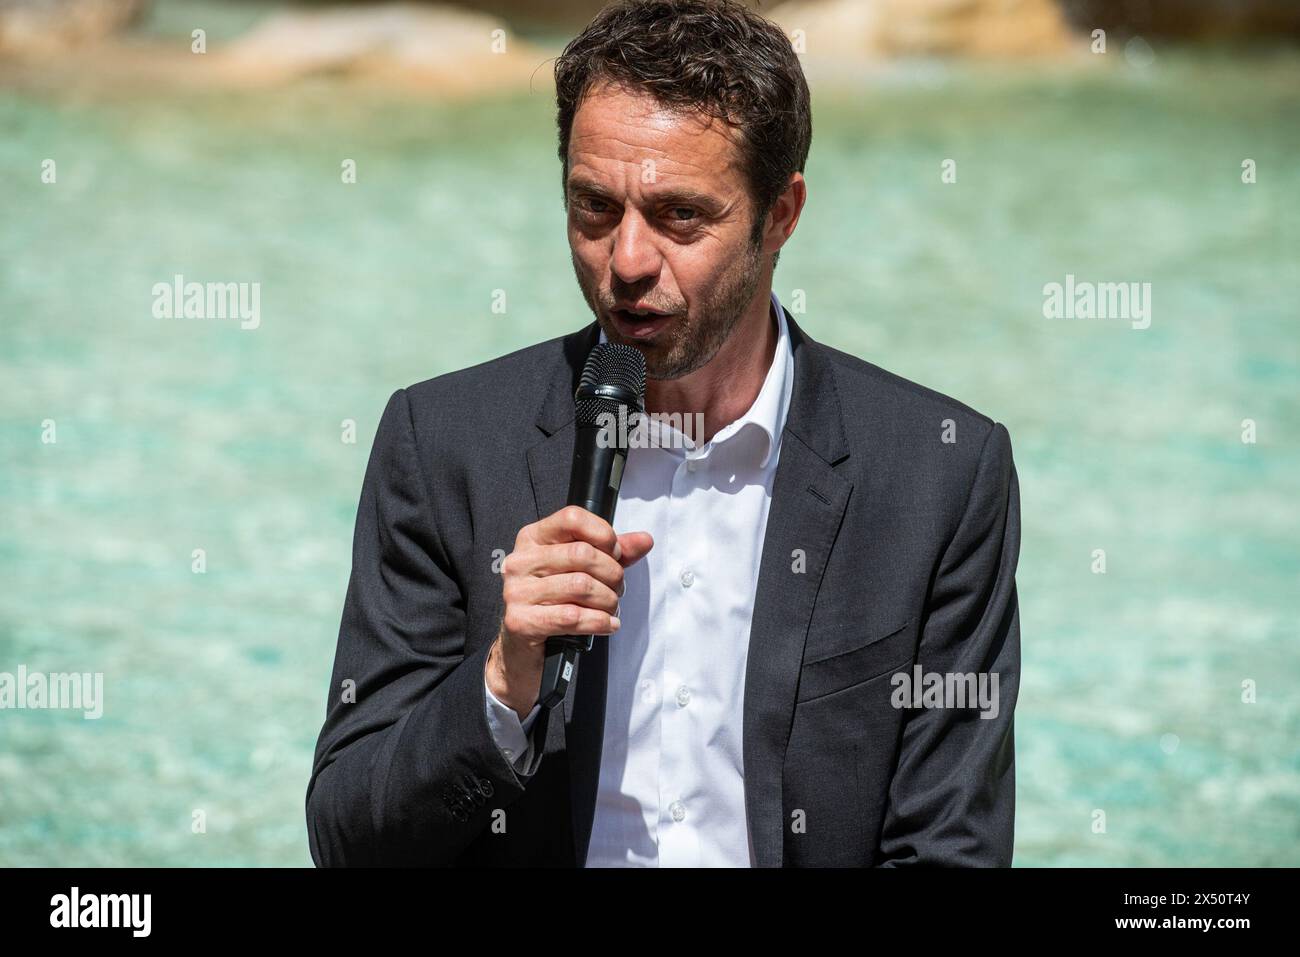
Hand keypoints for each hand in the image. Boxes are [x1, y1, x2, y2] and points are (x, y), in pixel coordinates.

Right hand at [487, 505, 652, 717]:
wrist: (524, 647)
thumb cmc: (555, 602)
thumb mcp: (583, 570)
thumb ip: (612, 553)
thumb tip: (644, 540)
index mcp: (533, 539)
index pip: (572, 518)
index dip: (603, 534)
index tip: (615, 553)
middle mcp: (521, 561)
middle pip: (582, 554)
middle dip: (612, 574)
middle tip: (617, 589)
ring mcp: (517, 591)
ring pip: (581, 586)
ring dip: (608, 601)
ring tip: (611, 608)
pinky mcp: (520, 621)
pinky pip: (572, 616)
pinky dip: (599, 622)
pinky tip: (607, 624)